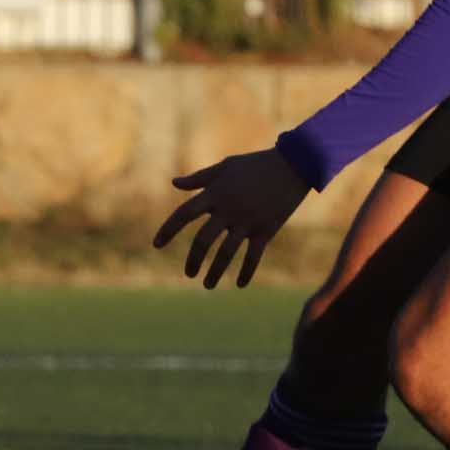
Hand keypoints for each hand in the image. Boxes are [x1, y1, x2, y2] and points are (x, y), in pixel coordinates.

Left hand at [156, 147, 311, 288]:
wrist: (293, 165)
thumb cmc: (255, 164)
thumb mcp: (225, 166)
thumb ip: (199, 178)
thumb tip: (174, 183)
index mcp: (215, 194)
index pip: (184, 214)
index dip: (168, 230)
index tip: (156, 245)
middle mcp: (228, 210)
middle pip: (203, 240)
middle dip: (193, 260)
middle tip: (189, 274)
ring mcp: (247, 221)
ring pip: (226, 254)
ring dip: (215, 272)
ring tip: (207, 285)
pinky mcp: (266, 230)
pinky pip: (253, 257)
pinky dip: (246, 272)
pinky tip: (240, 284)